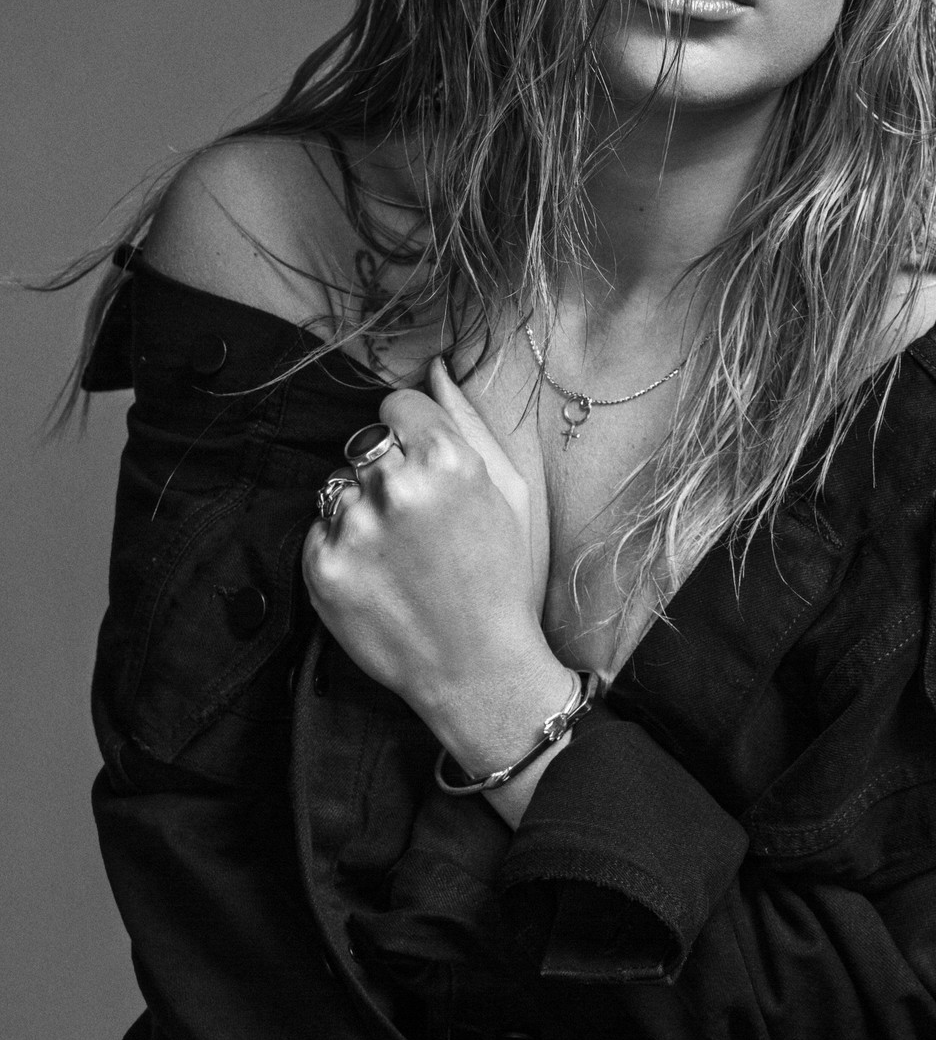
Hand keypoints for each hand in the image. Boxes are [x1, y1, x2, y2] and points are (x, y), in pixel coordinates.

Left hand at [302, 360, 567, 770]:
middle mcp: (396, 485)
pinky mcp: (323, 568)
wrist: (480, 670)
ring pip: (338, 487)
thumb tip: (435, 369)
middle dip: (387, 473)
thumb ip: (470, 423)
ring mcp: (355, 528)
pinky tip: (379, 579)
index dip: (413, 437)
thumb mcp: (512, 494)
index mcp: (448, 458)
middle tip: (418, 524)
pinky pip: (318, 531)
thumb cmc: (506, 579)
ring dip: (361, 511)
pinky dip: (342, 549)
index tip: (427, 470)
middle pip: (365, 445)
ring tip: (400, 555)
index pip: (397, 405)